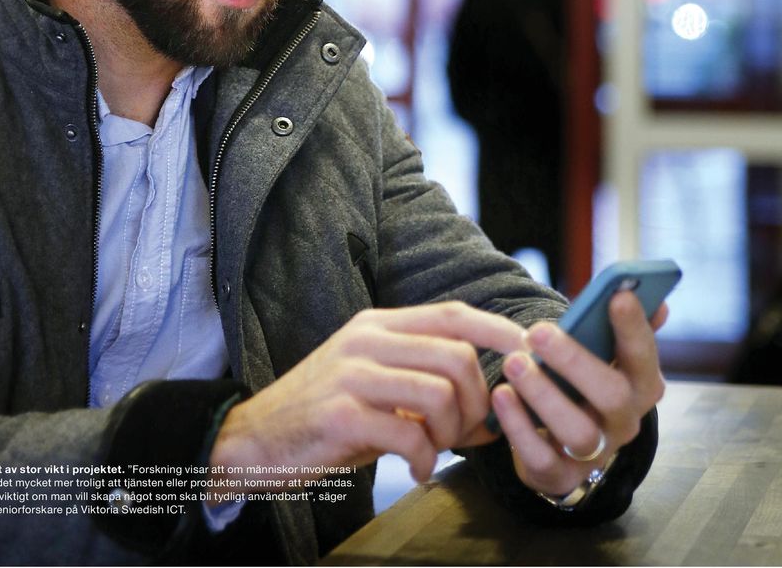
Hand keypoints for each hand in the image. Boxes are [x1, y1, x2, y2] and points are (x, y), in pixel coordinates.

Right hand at [208, 302, 525, 495]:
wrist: (253, 438)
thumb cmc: (323, 413)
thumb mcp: (373, 384)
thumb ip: (425, 384)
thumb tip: (491, 409)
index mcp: (377, 324)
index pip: (451, 312)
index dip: (496, 328)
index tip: (528, 349)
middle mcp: (367, 340)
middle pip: (456, 356)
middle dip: (476, 402)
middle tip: (465, 434)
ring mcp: (352, 375)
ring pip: (439, 392)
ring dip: (452, 433)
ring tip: (435, 450)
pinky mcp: (340, 415)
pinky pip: (408, 434)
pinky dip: (425, 459)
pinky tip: (417, 469)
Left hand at [491, 292, 667, 497]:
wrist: (561, 441)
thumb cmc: (581, 380)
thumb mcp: (602, 353)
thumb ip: (620, 326)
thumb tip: (646, 297)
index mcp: (640, 385)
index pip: (644, 357)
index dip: (634, 328)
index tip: (618, 295)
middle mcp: (624, 422)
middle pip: (611, 395)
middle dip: (574, 360)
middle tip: (538, 331)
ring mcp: (595, 454)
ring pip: (578, 431)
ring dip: (543, 394)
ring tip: (513, 362)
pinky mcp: (561, 477)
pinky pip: (542, 458)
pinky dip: (519, 428)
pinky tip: (501, 396)